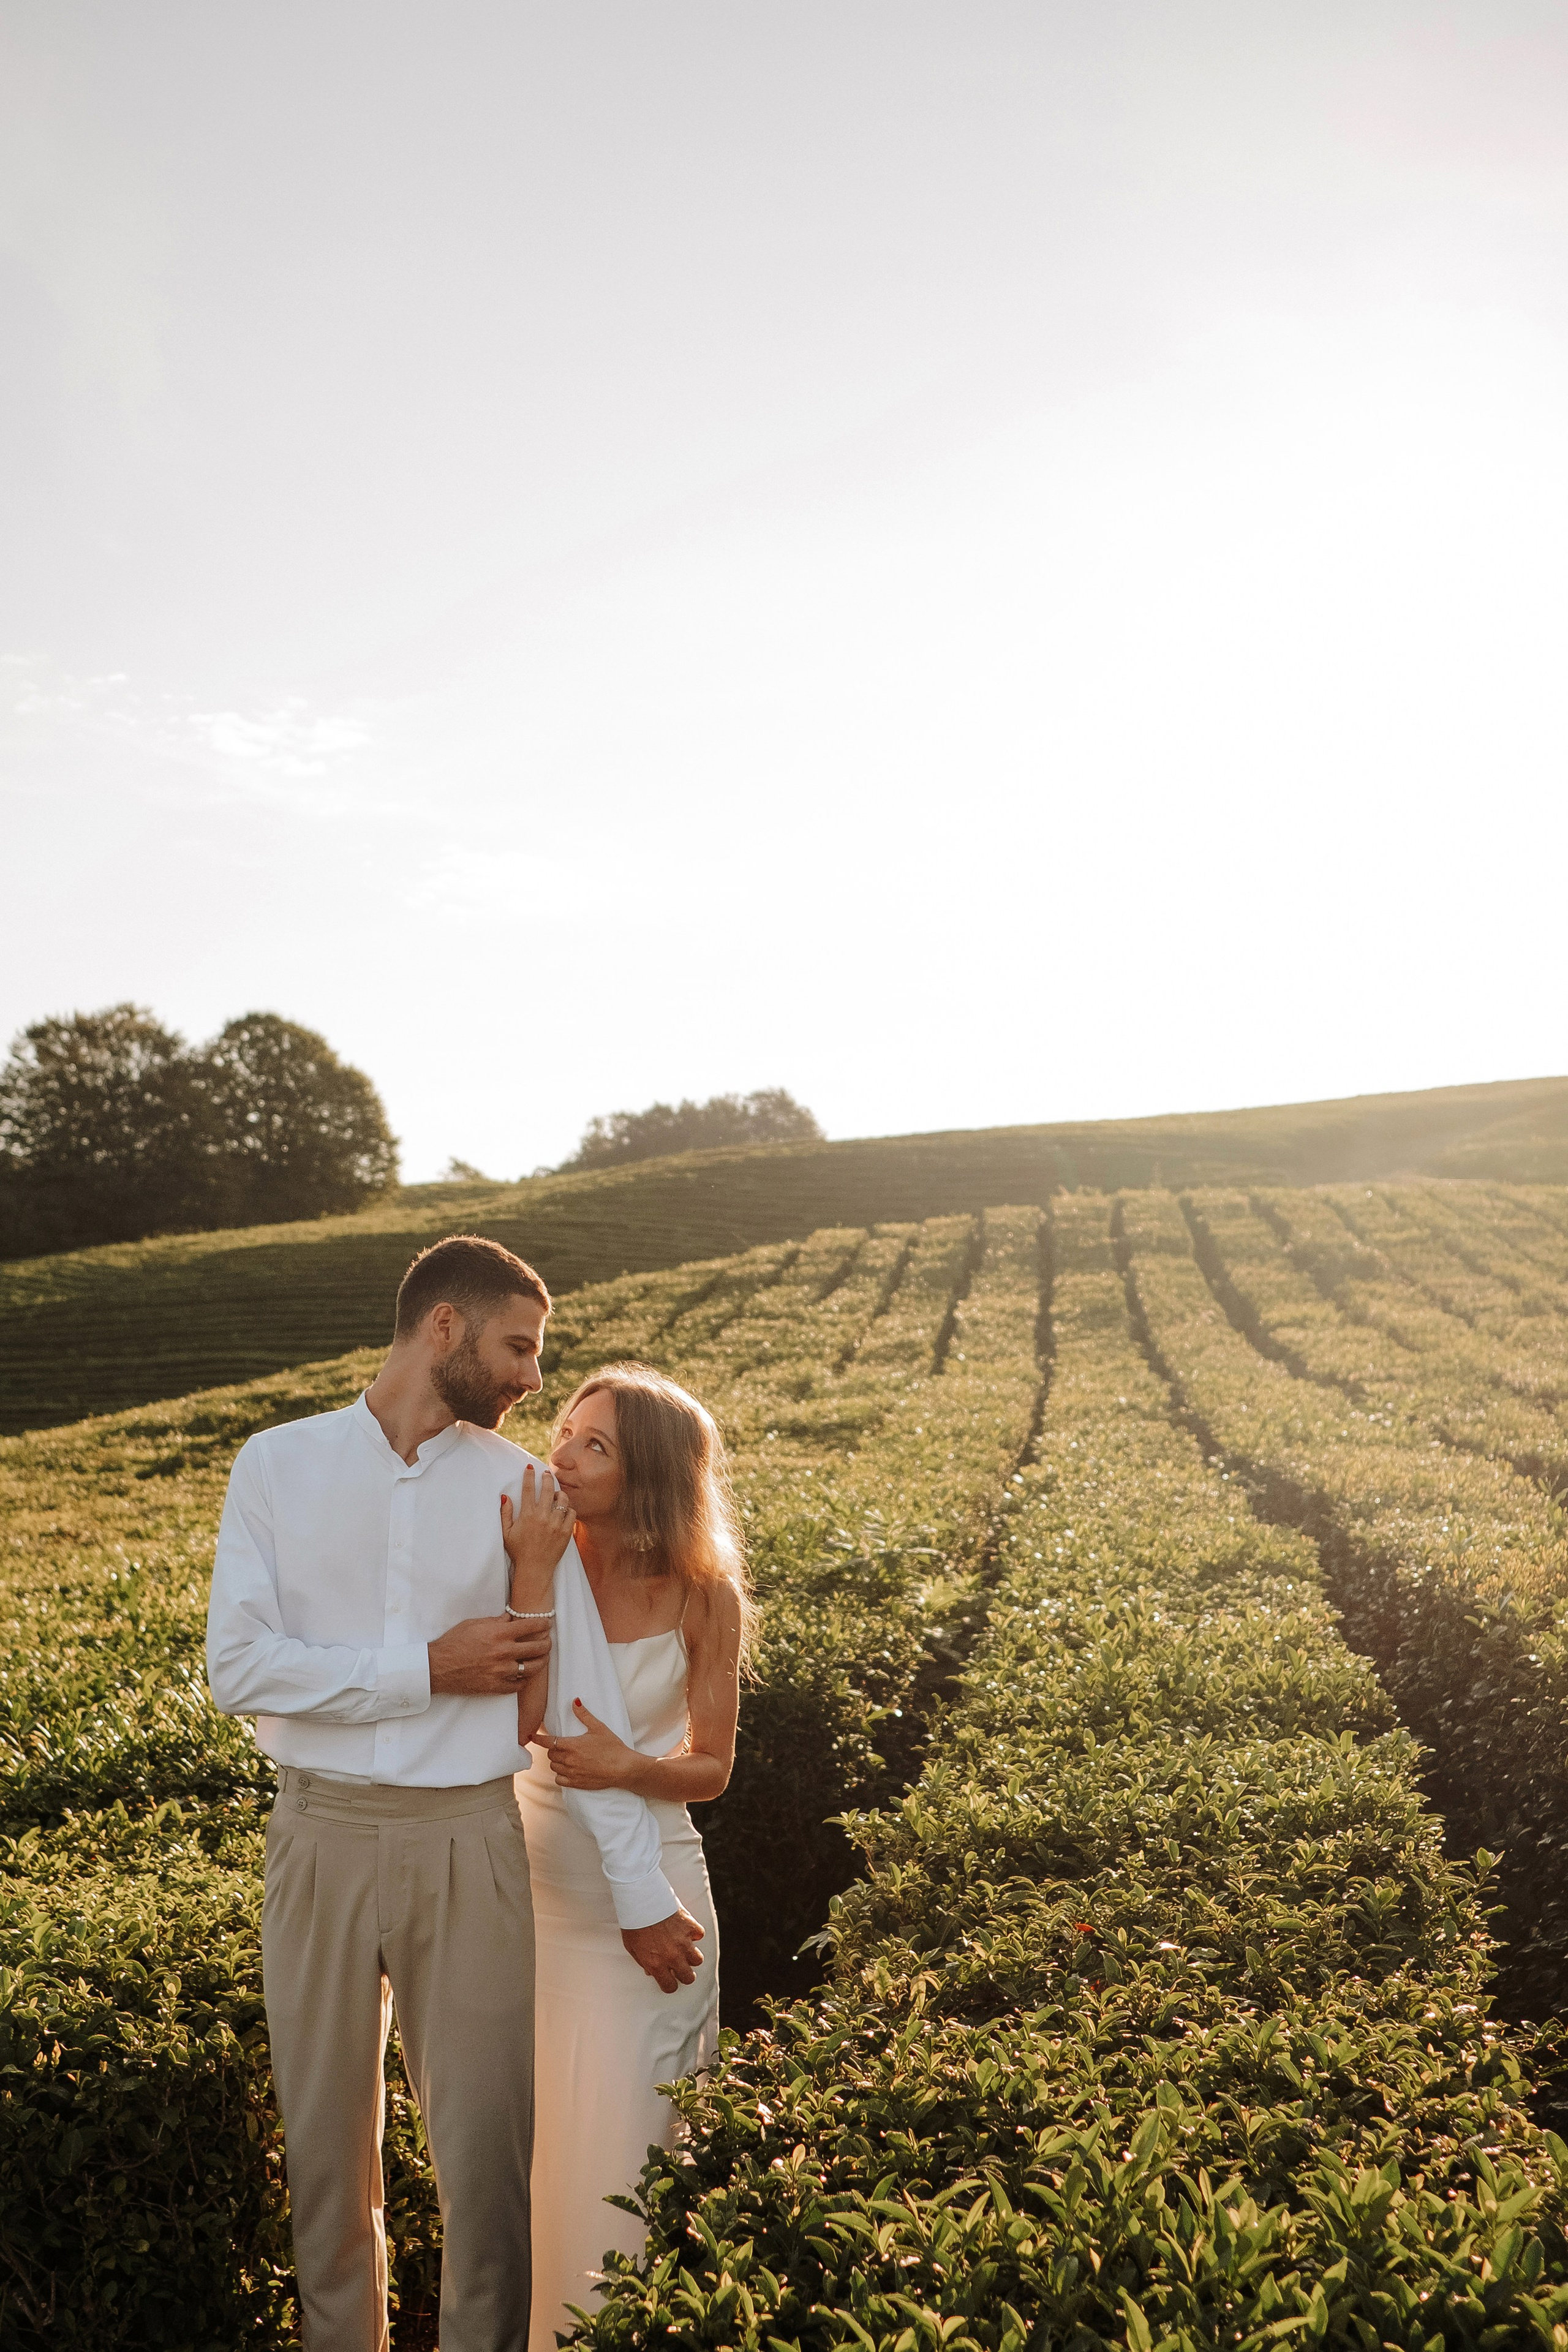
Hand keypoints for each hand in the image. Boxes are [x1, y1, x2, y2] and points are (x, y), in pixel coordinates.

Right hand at [428, 1614, 550, 1695]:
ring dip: (540, 1661)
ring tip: (542, 1658)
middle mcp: (504, 1653)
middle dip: (546, 1643)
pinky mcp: (497, 1687)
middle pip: (538, 1648)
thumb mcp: (474, 1624)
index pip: (531, 1626)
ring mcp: (502, 1672)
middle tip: (547, 1641)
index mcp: (499, 1634)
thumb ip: (496, 1621)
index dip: (543, 1623)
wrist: (438, 1667)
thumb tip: (510, 1618)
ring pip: (533, 1668)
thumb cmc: (453, 1642)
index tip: (547, 1623)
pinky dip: (524, 1679)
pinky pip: (519, 1684)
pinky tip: (525, 1674)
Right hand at [500, 1464, 575, 1581]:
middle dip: (547, 1478)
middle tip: (546, 1474)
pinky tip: (563, 1511)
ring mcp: (555, 1524)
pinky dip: (568, 1509)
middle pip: (547, 1489)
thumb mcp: (507, 1533)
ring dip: (559, 1494)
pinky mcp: (566, 1532)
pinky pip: (571, 1513)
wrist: (534, 1569)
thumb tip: (505, 1496)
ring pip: (562, 1499)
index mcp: (527, 1515)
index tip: (530, 1467)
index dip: (529, 1476)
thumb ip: (505, 1513)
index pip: (528, 1489)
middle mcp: (542, 1517)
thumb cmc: (519, 1551)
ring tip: (556, 1494)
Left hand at [537, 1699, 639, 1791]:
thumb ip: (584, 1715)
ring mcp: (571, 1773)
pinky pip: (559, 1780)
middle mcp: (568, 1760)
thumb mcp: (599, 1728)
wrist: (623, 1768)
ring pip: (554, 1767)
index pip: (548, 1742)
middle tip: (562, 1746)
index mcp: (572, 1745)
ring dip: (557, 1762)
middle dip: (553, 1750)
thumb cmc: (612, 1747)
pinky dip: (560, 1775)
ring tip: (566, 1758)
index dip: (538, 1739)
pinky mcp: (576, 1784)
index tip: (531, 1737)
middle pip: (550, 1755)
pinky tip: (568, 1771)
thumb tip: (575, 1701)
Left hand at [621, 1906, 704, 1993]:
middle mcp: (672, 1956)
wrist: (642, 1900)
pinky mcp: (690, 1927)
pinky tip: (685, 1929)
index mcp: (656, 1964)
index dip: (670, 1984)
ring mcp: (683, 1942)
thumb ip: (643, 1962)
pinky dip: (694, 1933)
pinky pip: (699, 1935)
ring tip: (684, 1948)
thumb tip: (650, 1972)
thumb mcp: (632, 1947)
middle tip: (680, 1966)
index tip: (669, 1979)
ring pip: (698, 1959)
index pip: (670, 1987)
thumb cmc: (634, 1923)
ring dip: (691, 1955)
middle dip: (685, 1974)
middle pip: (689, 1977)